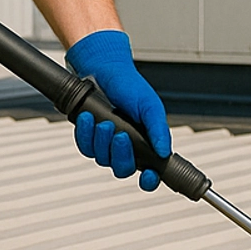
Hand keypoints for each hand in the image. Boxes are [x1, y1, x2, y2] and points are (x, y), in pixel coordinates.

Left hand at [66, 29, 170, 191]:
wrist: (104, 69)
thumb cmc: (129, 86)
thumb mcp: (149, 105)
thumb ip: (158, 129)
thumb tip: (165, 151)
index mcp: (145, 142)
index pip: (150, 171)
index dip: (149, 180)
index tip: (148, 177)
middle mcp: (126, 147)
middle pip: (123, 169)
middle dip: (120, 155)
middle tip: (120, 135)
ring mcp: (106, 144)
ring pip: (102, 159)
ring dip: (102, 142)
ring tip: (104, 122)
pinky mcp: (89, 138)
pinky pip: (85, 147)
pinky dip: (86, 135)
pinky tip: (89, 119)